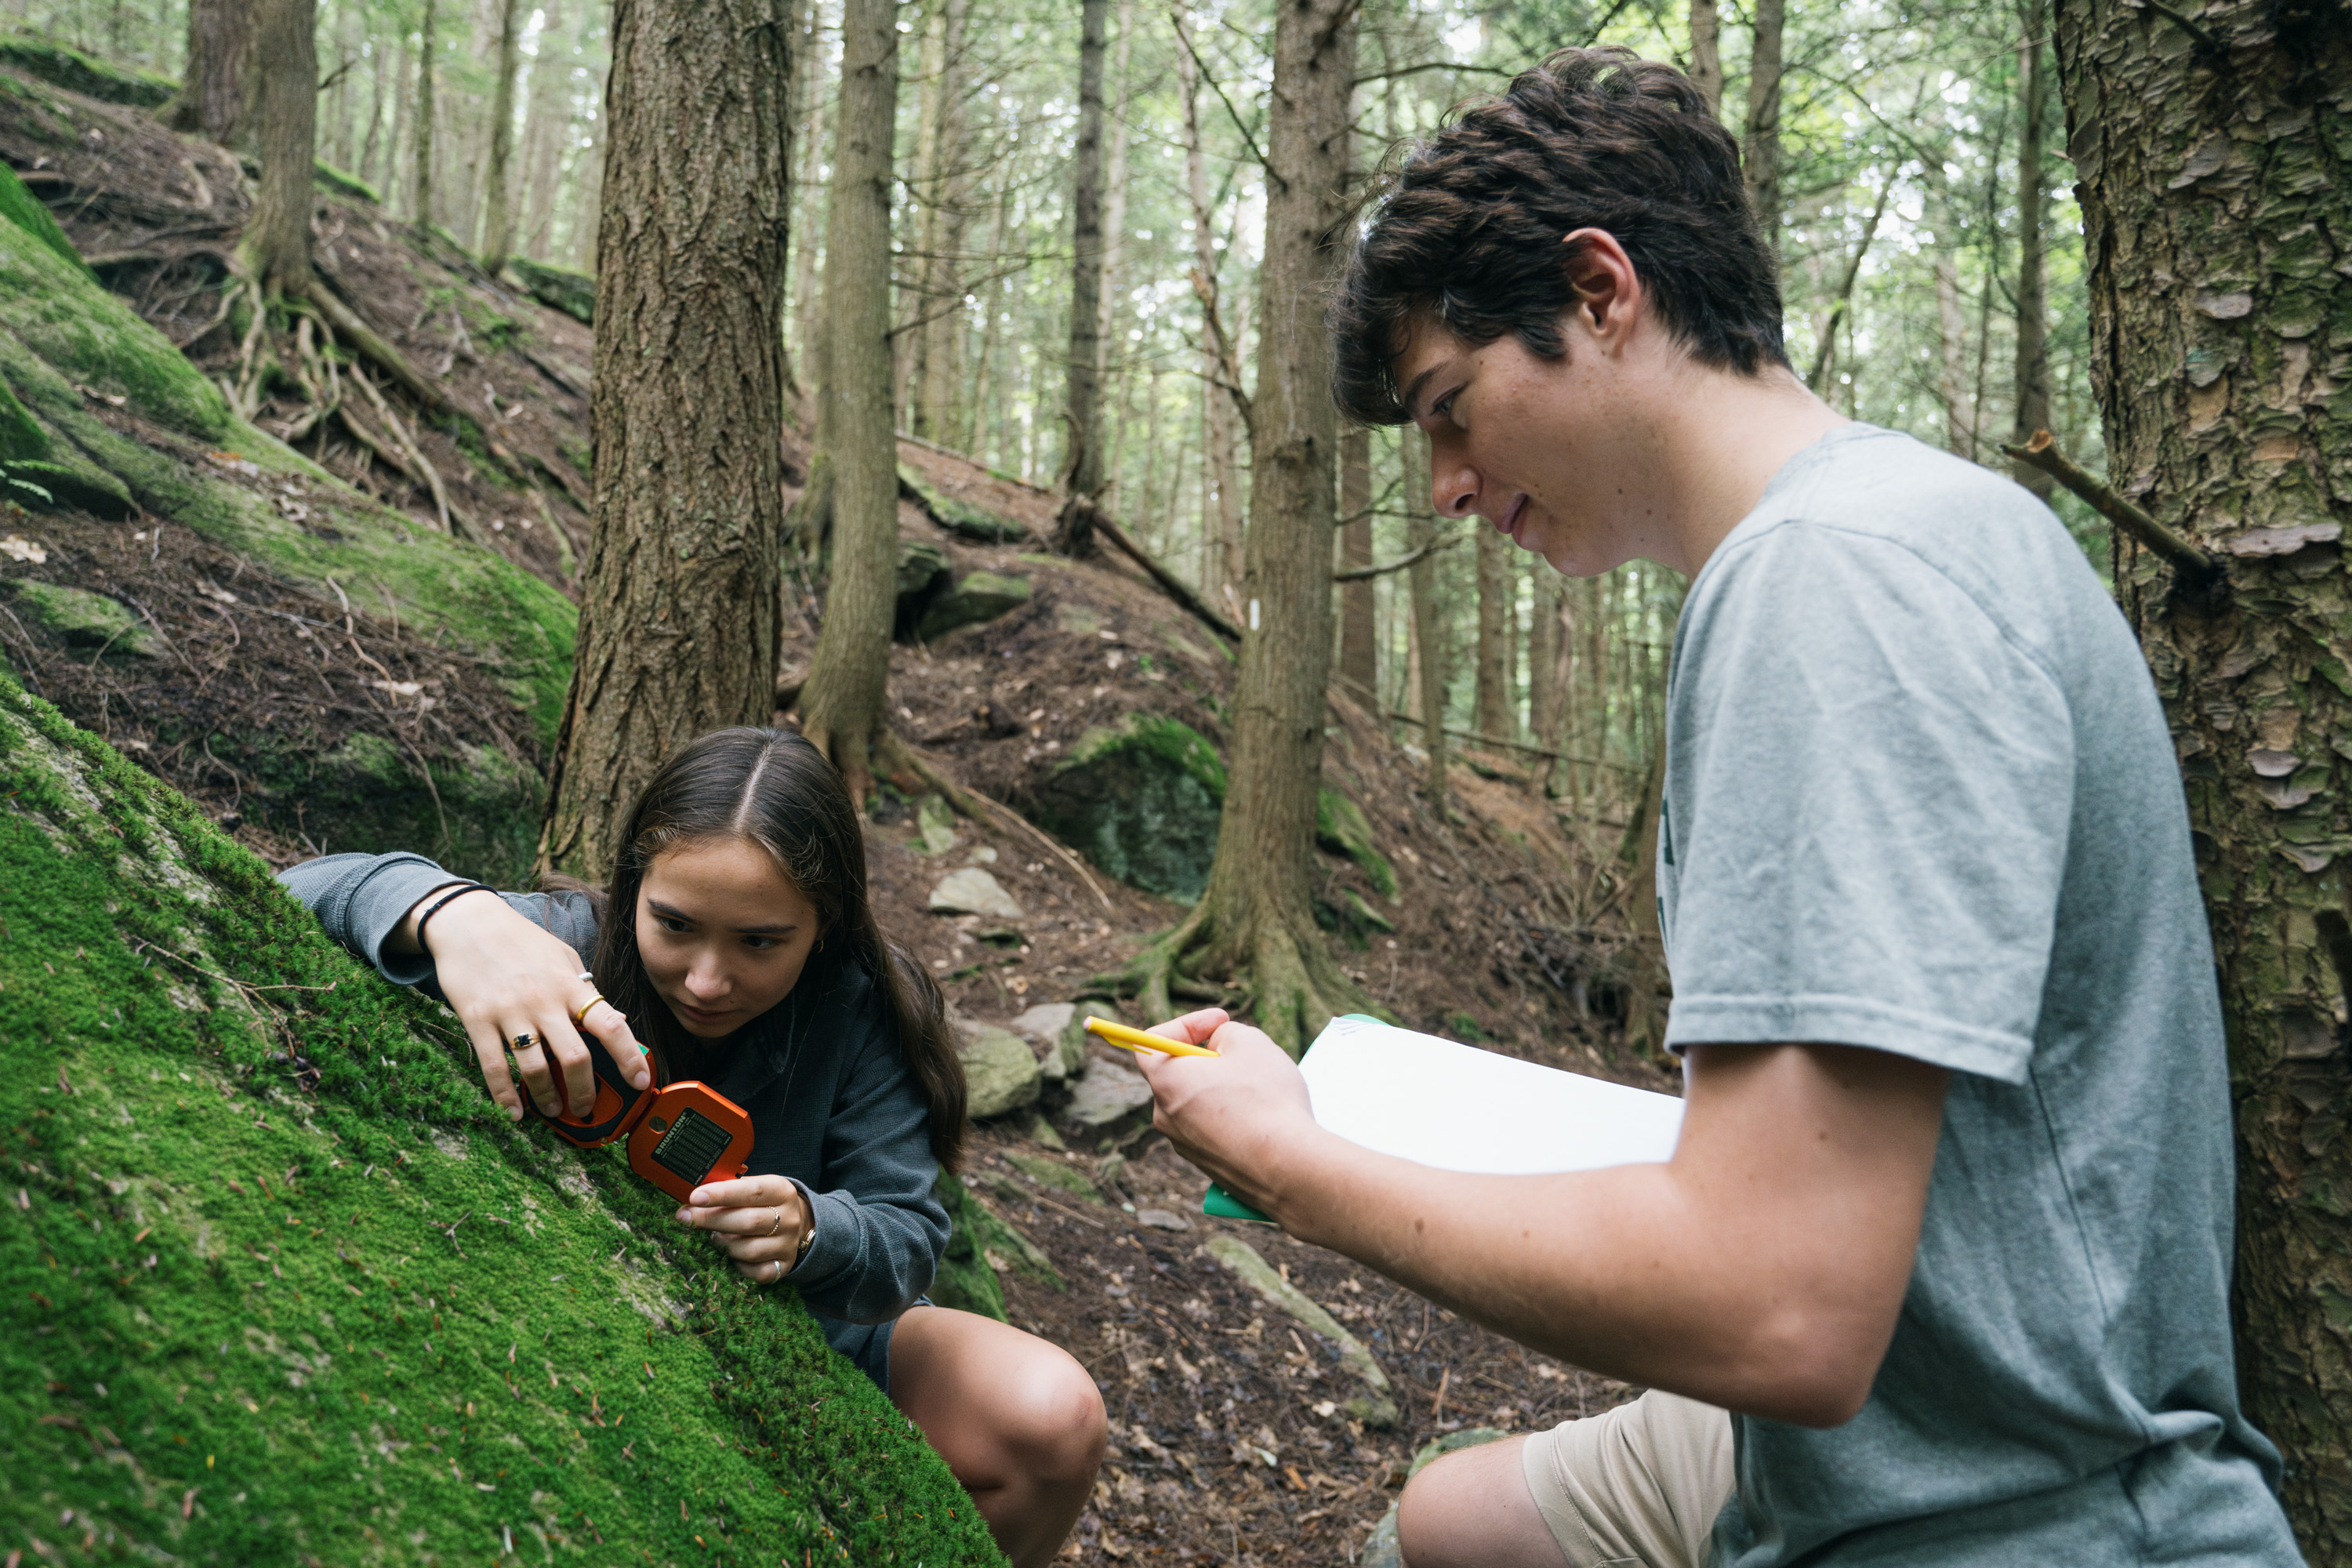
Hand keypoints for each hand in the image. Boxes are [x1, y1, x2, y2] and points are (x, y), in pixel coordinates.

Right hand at [403, 885, 652, 1120]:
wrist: (468, 922)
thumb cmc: (521, 941)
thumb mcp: (563, 957)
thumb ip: (586, 990)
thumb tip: (616, 1020)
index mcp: (570, 985)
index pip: (610, 1025)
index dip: (629, 1057)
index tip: (640, 1081)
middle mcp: (543, 1001)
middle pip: (575, 1057)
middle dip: (585, 1091)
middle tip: (587, 1108)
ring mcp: (509, 1011)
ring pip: (535, 1068)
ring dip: (547, 1097)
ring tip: (553, 1109)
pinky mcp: (476, 1019)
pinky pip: (494, 1065)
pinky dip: (505, 1095)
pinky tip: (513, 1112)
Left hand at [675, 1175, 808, 1284]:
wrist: (795, 1223)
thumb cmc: (762, 1203)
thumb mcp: (751, 1188)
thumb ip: (726, 1190)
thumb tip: (691, 1200)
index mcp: (781, 1191)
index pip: (751, 1191)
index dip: (721, 1194)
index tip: (695, 1197)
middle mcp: (789, 1218)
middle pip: (748, 1222)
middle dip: (711, 1220)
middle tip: (685, 1218)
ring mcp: (788, 1244)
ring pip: (749, 1250)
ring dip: (724, 1245)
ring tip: (714, 1236)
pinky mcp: (783, 1266)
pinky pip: (756, 1272)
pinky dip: (738, 1266)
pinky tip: (730, 1256)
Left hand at [1130, 1008, 1318, 1220]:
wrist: (1289, 1168)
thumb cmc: (1266, 1099)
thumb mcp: (1250, 1041)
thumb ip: (1226, 1032)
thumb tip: (1219, 1045)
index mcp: (1165, 1082)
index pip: (1151, 1042)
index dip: (1185, 1024)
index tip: (1220, 1022)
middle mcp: (1166, 1118)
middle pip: (1180, 1075)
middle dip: (1210, 1059)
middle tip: (1245, 1055)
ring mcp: (1187, 1147)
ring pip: (1201, 1104)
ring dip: (1225, 1090)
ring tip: (1262, 1090)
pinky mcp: (1211, 1168)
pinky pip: (1218, 1132)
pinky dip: (1236, 1120)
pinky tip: (1267, 1119)